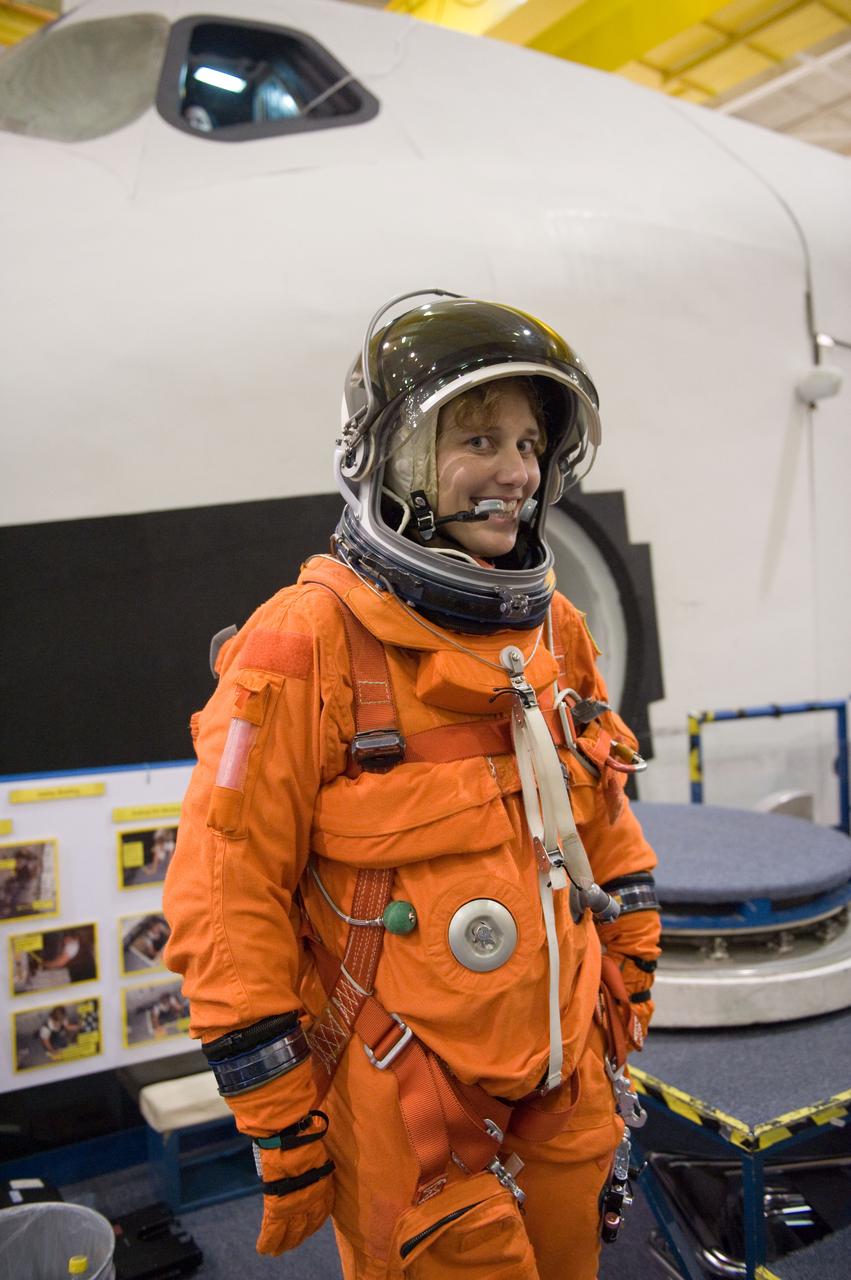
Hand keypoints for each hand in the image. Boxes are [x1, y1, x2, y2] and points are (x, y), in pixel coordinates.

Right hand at [254, 1123, 334, 1255]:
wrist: (289, 1132)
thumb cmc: (301, 1131)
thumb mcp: (313, 1146)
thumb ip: (311, 1156)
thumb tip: (308, 1145)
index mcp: (324, 1180)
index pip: (323, 1207)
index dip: (316, 1219)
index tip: (311, 1224)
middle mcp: (314, 1196)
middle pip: (309, 1224)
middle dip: (300, 1235)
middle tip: (292, 1243)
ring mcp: (297, 1204)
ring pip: (292, 1231)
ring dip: (284, 1242)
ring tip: (277, 1249)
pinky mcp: (278, 1207)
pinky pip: (273, 1230)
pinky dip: (268, 1240)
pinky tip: (264, 1248)